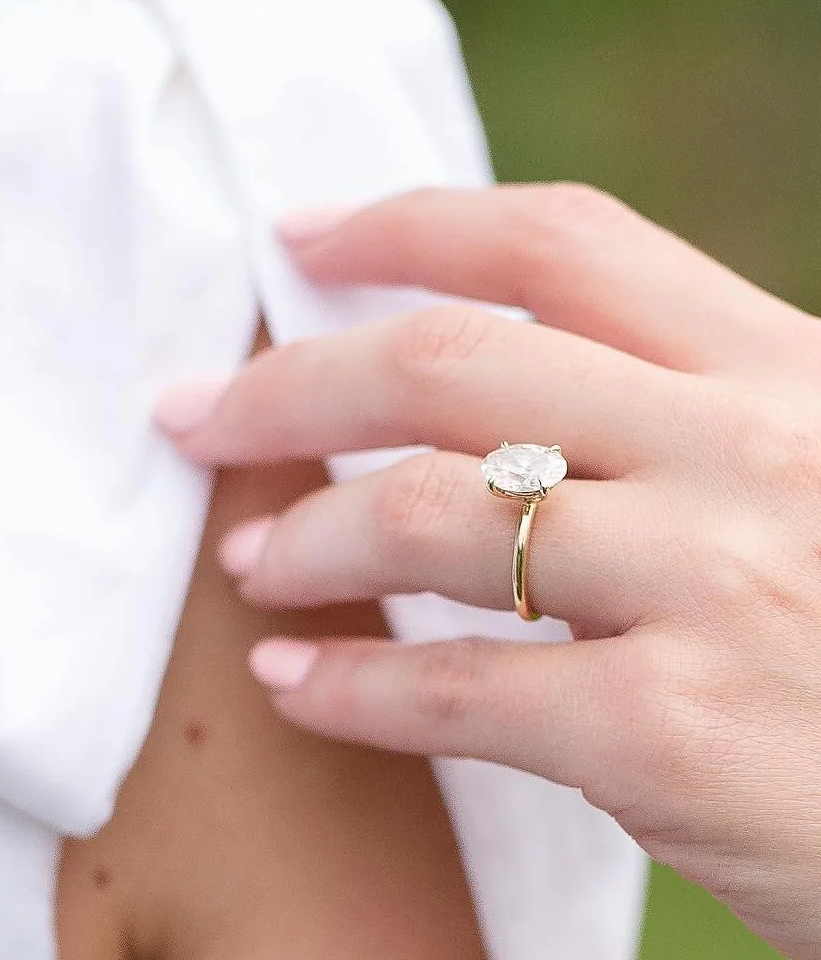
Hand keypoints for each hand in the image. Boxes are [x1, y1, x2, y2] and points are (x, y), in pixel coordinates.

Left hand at [155, 183, 820, 959]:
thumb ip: (700, 421)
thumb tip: (503, 397)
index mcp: (788, 371)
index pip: (565, 242)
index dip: (409, 223)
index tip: (296, 237)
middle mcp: (751, 450)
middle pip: (455, 364)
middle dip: (295, 381)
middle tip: (197, 413)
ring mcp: (716, 586)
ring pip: (431, 516)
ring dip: (305, 536)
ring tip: (249, 563)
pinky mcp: (677, 737)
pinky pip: (455, 694)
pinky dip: (349, 691)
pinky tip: (293, 689)